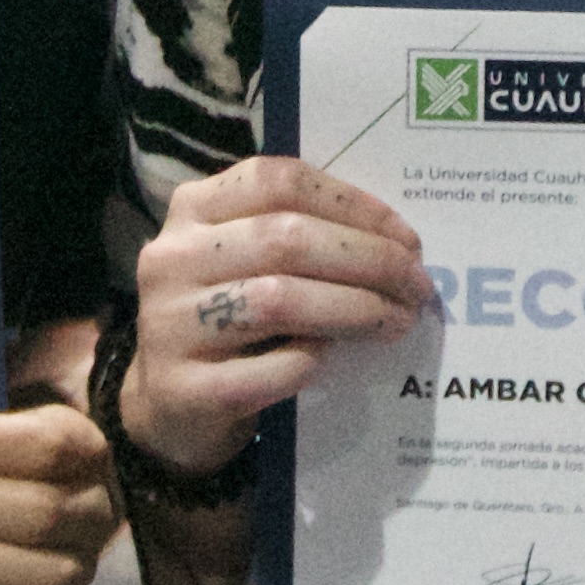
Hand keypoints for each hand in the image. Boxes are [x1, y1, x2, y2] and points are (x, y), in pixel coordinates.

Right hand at [122, 157, 428, 484]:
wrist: (171, 403)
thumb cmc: (229, 317)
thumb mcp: (247, 258)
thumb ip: (300, 235)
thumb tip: (398, 243)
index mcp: (193, 208)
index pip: (279, 181)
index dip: (353, 204)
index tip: (406, 238)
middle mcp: (171, 258)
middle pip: (286, 239)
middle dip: (370, 261)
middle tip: (417, 286)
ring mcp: (168, 324)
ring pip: (278, 301)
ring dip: (356, 310)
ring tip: (397, 322)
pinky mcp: (182, 389)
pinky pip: (269, 369)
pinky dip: (312, 362)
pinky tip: (335, 361)